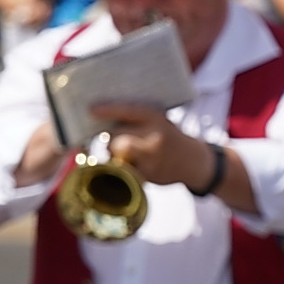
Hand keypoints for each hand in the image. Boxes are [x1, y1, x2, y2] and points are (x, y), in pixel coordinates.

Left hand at [89, 103, 211, 189]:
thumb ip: (136, 119)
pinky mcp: (148, 173)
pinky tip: (133, 163)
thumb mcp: (159, 121)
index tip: (91, 110)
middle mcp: (154, 136)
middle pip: (116, 134)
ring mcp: (152, 156)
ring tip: (125, 151)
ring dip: (113, 151)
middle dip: (110, 136)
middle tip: (115, 138)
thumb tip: (100, 116)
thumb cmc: (167, 137)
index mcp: (156, 118)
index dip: (109, 110)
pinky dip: (121, 165)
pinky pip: (123, 168)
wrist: (193, 161)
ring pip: (116, 151)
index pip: (128, 111)